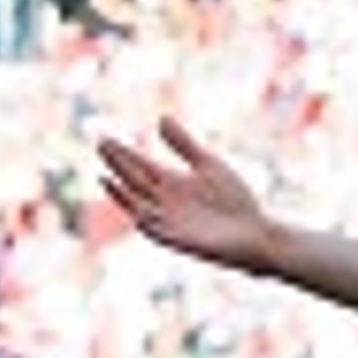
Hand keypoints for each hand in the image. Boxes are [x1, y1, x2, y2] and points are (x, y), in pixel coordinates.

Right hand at [98, 119, 280, 273]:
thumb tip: (161, 118)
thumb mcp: (208, 164)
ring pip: (138, 206)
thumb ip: (184, 145)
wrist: (257, 231)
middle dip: (118, 165)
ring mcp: (170, 220)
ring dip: (122, 194)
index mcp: (171, 182)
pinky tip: (136, 211)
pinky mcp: (180, 239)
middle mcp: (165, 200)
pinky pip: (157, 231)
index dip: (122, 152)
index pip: (140, 164)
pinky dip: (145, 221)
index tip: (104, 137)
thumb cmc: (234, 199)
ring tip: (106, 177)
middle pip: (134, 180)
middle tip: (100, 145)